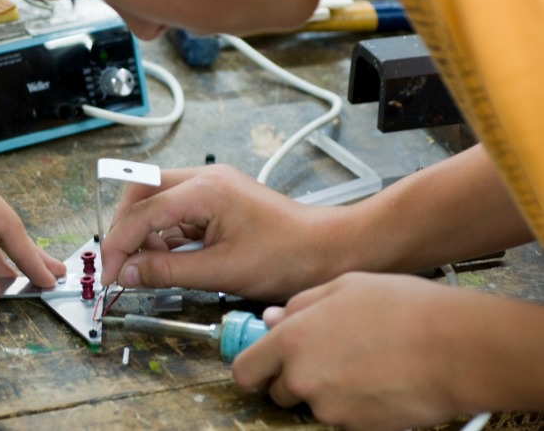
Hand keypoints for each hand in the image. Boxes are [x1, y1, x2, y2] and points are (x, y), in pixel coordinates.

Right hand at [99, 164, 342, 301]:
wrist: (333, 249)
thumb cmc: (289, 256)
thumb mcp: (221, 272)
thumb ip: (168, 271)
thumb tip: (129, 274)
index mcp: (205, 190)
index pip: (143, 212)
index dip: (119, 245)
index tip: (111, 274)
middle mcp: (205, 179)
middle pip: (142, 193)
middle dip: (125, 229)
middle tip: (120, 265)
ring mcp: (212, 187)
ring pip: (157, 201)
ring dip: (144, 233)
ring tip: (144, 268)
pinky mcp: (219, 200)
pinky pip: (177, 212)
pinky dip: (164, 235)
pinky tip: (165, 259)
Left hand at [231, 273, 469, 429]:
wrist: (458, 348)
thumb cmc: (405, 309)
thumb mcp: (344, 286)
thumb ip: (299, 305)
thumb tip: (271, 318)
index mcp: (291, 340)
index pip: (245, 370)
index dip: (254, 367)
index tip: (264, 364)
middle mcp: (302, 379)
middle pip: (278, 392)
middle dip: (293, 379)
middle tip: (326, 359)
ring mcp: (329, 409)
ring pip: (313, 405)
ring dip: (326, 392)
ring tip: (362, 365)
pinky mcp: (357, 428)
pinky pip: (343, 419)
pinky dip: (354, 406)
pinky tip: (379, 381)